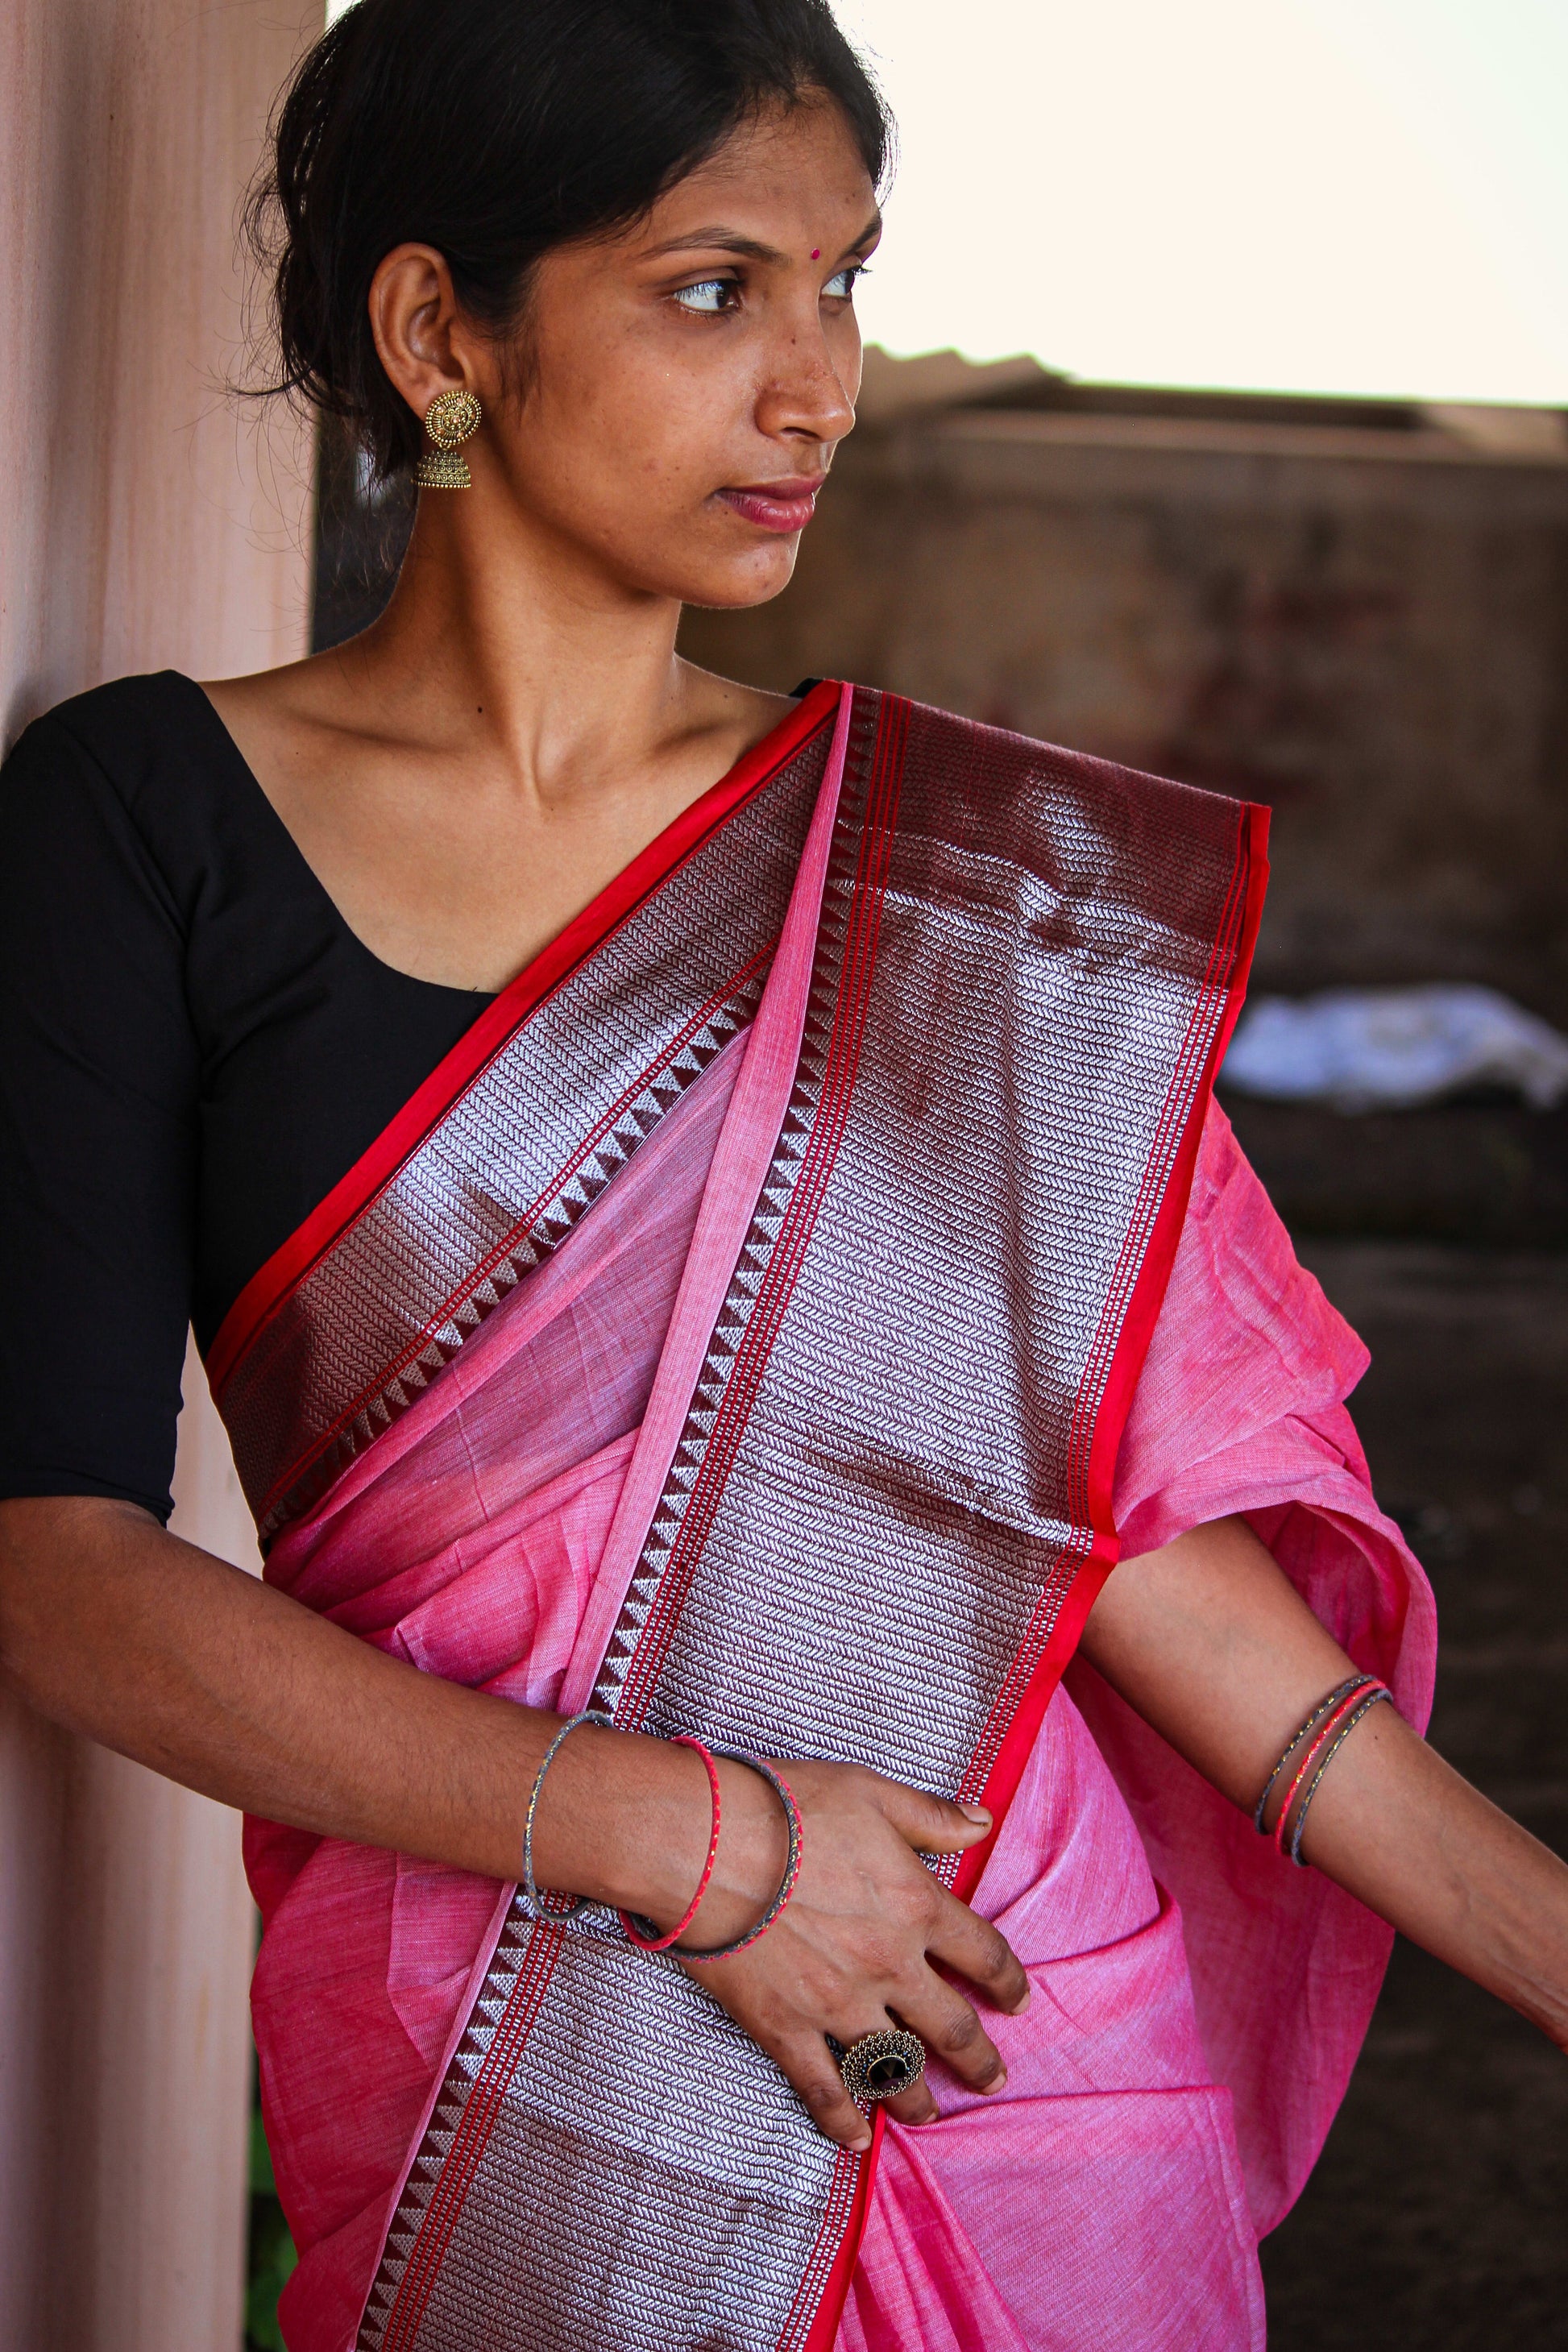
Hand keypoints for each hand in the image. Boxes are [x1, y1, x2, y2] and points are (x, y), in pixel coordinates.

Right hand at [671, 1756, 1029, 2149]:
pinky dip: (842, 2122)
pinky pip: (823, 2089)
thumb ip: (930, 1816)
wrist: (706, 1844)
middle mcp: (889, 1966)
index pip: (983, 1954)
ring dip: (918, 2099)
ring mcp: (838, 2005)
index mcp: (916, 1907)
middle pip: (951, 2026)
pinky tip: (858, 2141)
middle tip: (993, 2080)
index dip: (1007, 1982)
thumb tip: (982, 1821)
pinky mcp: (787, 2029)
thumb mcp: (871, 1792)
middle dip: (978, 2059)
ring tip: (930, 2115)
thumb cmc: (787, 1807)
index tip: (1018, 2003)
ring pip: (895, 2069)